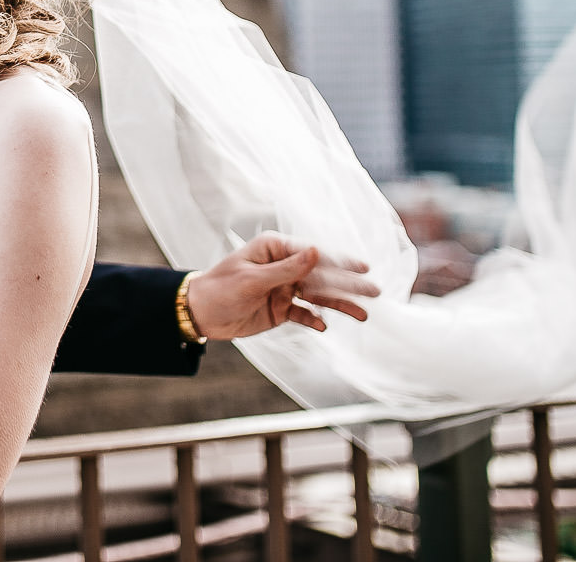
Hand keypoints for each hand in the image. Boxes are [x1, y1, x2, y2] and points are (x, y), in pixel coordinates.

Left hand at [186, 231, 378, 339]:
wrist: (200, 313)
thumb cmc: (220, 289)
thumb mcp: (253, 279)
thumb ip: (286, 269)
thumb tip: (316, 251)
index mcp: (275, 249)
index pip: (313, 255)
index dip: (340, 262)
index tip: (363, 269)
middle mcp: (283, 266)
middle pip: (321, 275)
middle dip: (348, 285)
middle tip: (375, 293)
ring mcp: (284, 288)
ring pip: (318, 296)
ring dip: (339, 305)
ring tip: (363, 315)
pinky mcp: (281, 308)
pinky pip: (304, 314)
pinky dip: (315, 320)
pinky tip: (324, 327)